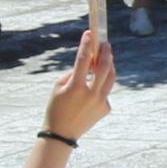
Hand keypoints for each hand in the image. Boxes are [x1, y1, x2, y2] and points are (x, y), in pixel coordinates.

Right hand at [45, 20, 114, 139]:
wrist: (62, 134)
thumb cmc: (56, 108)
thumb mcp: (58, 88)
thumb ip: (73, 74)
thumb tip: (88, 63)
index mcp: (75, 87)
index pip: (82, 60)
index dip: (86, 45)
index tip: (89, 33)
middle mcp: (90, 94)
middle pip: (104, 67)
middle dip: (106, 53)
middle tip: (105, 45)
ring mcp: (100, 102)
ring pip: (110, 78)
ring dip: (109, 66)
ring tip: (105, 59)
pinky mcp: (106, 108)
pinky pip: (105, 92)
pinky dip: (100, 86)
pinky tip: (93, 89)